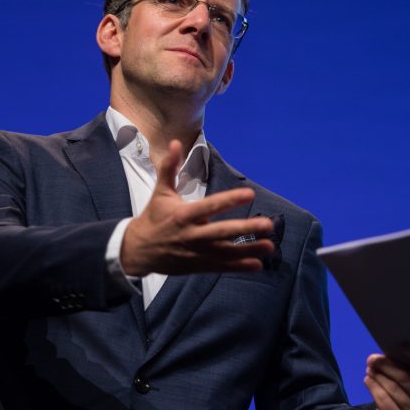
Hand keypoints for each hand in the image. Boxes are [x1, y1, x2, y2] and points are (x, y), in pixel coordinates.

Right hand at [120, 140, 274, 275]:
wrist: (139, 251)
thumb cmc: (154, 217)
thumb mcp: (160, 192)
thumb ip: (170, 167)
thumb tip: (176, 143)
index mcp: (184, 214)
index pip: (210, 206)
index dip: (229, 200)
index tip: (250, 193)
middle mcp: (192, 234)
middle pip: (221, 232)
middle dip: (245, 229)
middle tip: (267, 225)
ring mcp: (197, 252)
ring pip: (226, 252)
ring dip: (249, 249)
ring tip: (270, 246)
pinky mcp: (199, 265)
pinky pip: (222, 266)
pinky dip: (239, 266)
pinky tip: (258, 264)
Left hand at [364, 344, 409, 409]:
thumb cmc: (408, 397)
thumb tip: (392, 350)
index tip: (402, 344)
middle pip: (406, 378)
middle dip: (387, 365)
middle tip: (373, 358)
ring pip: (392, 387)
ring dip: (378, 374)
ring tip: (370, 367)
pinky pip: (382, 398)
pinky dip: (373, 386)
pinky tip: (367, 379)